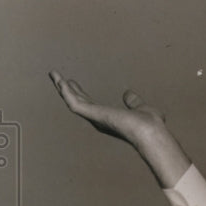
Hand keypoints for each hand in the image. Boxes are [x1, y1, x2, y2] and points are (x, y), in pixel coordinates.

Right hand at [49, 70, 165, 146]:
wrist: (151, 131)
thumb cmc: (150, 125)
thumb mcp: (141, 107)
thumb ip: (133, 102)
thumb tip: (128, 94)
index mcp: (109, 118)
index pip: (90, 104)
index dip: (80, 93)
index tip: (72, 83)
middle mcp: (99, 119)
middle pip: (78, 101)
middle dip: (66, 89)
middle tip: (56, 76)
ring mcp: (95, 117)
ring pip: (73, 101)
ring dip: (62, 88)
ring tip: (54, 75)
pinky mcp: (94, 114)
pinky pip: (75, 104)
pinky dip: (67, 93)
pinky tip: (61, 82)